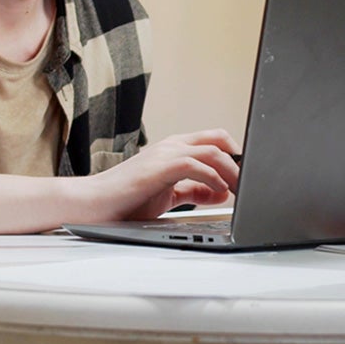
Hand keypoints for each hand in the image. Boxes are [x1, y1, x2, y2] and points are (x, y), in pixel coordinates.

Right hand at [91, 129, 240, 220]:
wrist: (93, 204)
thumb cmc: (125, 200)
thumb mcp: (168, 195)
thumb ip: (194, 191)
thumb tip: (222, 191)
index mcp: (173, 150)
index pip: (214, 141)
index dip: (235, 156)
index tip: (248, 176)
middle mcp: (171, 147)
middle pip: (218, 139)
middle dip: (240, 159)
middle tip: (251, 181)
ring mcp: (165, 154)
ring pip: (212, 151)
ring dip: (232, 170)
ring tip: (243, 189)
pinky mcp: (159, 168)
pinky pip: (195, 165)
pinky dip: (213, 177)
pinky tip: (221, 191)